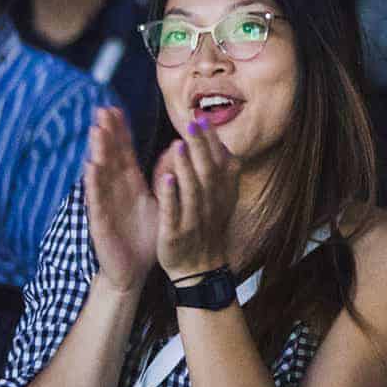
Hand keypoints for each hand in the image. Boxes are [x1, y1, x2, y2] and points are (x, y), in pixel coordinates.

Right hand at [83, 107, 156, 292]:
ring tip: (97, 131)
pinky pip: (96, 200)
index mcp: (129, 184)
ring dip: (98, 152)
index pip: (123, 152)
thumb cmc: (145, 234)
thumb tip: (175, 148)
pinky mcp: (100, 222)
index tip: (114, 108)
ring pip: (100, 174)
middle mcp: (115, 191)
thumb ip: (163, 175)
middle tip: (102, 110)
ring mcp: (105, 204)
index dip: (119, 132)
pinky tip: (91, 167)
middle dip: (106, 134)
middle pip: (109, 157)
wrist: (134, 270)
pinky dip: (93, 184)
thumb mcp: (160, 201)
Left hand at [155, 116, 239, 280]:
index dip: (212, 141)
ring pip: (193, 190)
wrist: (200, 268)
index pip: (219, 161)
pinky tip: (165, 180)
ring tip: (180, 145)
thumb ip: (219, 172)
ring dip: (187, 167)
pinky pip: (175, 213)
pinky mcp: (177, 234)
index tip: (203, 118)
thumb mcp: (220, 198)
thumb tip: (218, 142)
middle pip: (208, 171)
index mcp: (221, 193)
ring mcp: (195, 218)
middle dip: (201, 146)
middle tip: (193, 122)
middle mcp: (212, 203)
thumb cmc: (206, 227)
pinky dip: (171, 197)